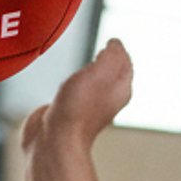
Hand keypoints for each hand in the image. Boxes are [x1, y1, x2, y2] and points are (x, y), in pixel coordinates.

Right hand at [21, 38, 133, 152]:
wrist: (55, 140)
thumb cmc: (78, 109)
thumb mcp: (102, 71)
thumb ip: (113, 54)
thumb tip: (116, 44)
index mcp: (120, 90)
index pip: (126, 63)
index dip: (118, 49)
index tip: (109, 41)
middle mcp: (107, 100)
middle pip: (112, 74)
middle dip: (107, 60)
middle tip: (102, 49)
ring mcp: (87, 107)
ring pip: (94, 83)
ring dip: (90, 72)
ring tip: (88, 64)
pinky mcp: (68, 112)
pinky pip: (75, 93)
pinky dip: (73, 84)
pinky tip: (68, 83)